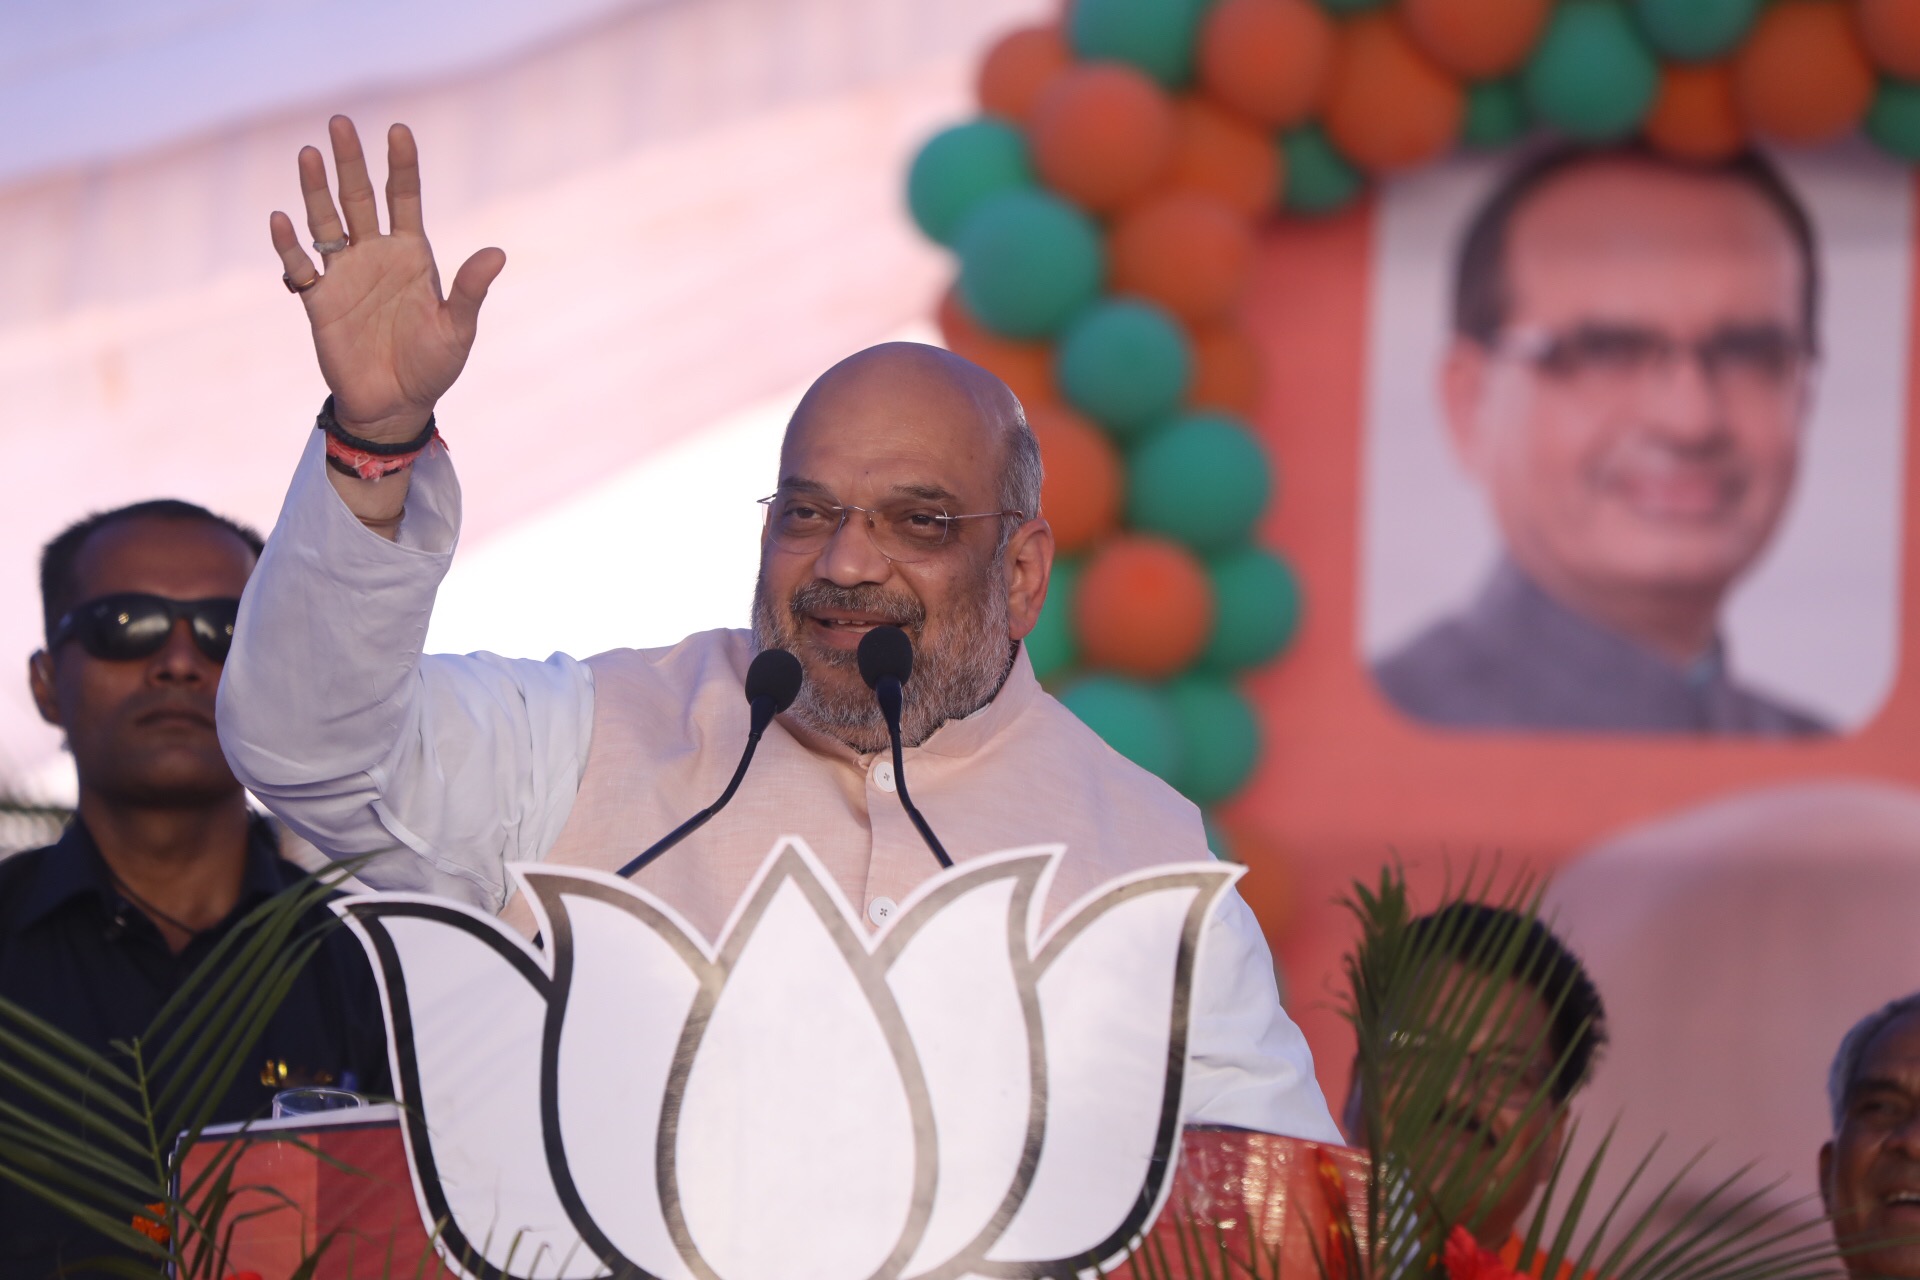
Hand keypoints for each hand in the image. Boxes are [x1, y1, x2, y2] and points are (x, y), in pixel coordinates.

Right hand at [270, 116, 504, 442]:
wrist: (396, 405)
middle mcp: (375, 255)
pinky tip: (282, 218)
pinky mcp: (318, 301)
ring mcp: (344, 275)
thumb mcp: (458, 329)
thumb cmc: (433, 367)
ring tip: (308, 154)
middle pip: (359, 198)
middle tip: (339, 122)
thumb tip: (496, 253)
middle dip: (350, 162)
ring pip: (325, 222)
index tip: (398, 131)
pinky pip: (299, 267)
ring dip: (315, 190)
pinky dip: (289, 245)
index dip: (401, 166)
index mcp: (412, 255)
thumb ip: (471, 290)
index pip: (404, 199)